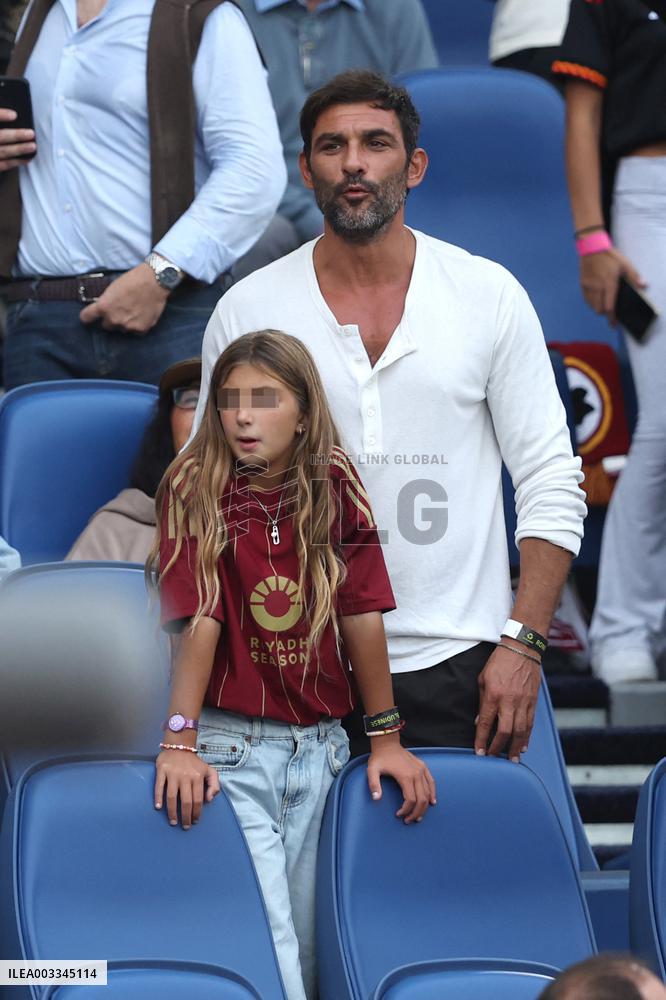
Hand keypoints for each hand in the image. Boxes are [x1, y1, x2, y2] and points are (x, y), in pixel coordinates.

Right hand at [0, 108, 35, 169]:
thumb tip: (14, 115)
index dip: (1, 116)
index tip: (14, 115)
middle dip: (15, 136)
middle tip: (31, 133)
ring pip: (2, 151)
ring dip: (18, 149)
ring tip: (33, 146)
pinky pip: (2, 165)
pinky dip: (15, 162)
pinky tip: (26, 159)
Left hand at [79, 263, 168, 333]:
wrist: (154, 281)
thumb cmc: (133, 280)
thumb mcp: (113, 288)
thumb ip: (106, 301)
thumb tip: (104, 308)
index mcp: (103, 307)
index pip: (86, 317)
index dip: (87, 317)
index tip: (89, 318)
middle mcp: (113, 319)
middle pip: (106, 326)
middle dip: (111, 319)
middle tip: (120, 311)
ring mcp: (127, 326)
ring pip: (122, 329)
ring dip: (125, 323)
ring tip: (134, 311)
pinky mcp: (141, 329)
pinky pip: (135, 332)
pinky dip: (138, 326)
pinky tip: (142, 316)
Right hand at [154, 748, 219, 829]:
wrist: (179, 746)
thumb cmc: (194, 763)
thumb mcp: (209, 770)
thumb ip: (215, 784)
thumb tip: (209, 800)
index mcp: (198, 777)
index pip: (198, 799)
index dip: (197, 812)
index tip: (195, 821)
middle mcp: (185, 776)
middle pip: (185, 801)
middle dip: (185, 816)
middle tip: (185, 826)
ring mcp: (172, 774)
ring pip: (171, 797)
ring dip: (172, 811)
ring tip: (173, 821)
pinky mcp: (161, 771)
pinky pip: (159, 786)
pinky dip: (158, 797)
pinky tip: (158, 807)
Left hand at [367, 740, 435, 823]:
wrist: (387, 743)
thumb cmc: (380, 757)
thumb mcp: (372, 770)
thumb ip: (373, 784)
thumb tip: (376, 798)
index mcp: (405, 776)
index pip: (410, 800)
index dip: (406, 810)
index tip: (398, 815)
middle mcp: (416, 774)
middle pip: (422, 799)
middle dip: (416, 813)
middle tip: (409, 820)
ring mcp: (421, 770)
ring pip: (428, 793)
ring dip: (425, 807)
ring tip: (418, 816)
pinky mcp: (423, 766)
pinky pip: (431, 782)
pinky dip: (433, 793)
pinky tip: (432, 802)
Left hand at [475, 644, 539, 760]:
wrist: (522, 649)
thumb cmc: (500, 662)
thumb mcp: (483, 679)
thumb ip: (482, 702)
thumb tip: (481, 721)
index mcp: (493, 695)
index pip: (486, 724)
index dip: (482, 740)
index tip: (479, 751)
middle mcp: (509, 701)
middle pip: (505, 732)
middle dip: (499, 748)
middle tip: (494, 757)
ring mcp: (523, 702)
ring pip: (521, 731)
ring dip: (516, 747)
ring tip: (512, 759)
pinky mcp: (533, 702)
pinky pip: (530, 723)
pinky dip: (527, 737)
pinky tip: (524, 746)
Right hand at [580, 247, 645, 325]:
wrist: (591, 249)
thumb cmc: (610, 256)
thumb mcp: (625, 264)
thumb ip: (634, 276)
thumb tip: (643, 286)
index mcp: (608, 283)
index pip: (609, 306)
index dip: (612, 317)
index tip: (614, 324)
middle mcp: (597, 287)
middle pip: (599, 309)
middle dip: (605, 313)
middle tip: (611, 311)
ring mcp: (588, 287)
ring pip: (592, 305)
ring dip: (598, 307)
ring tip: (604, 302)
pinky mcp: (582, 285)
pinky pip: (587, 299)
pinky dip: (592, 302)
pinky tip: (597, 296)